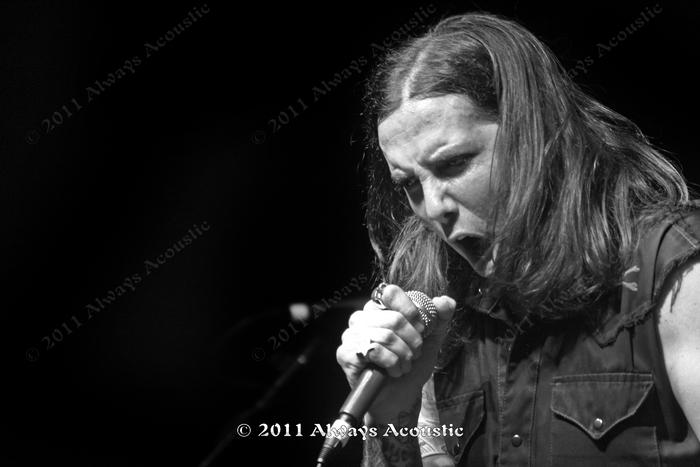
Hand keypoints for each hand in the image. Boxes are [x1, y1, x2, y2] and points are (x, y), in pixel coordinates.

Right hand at [336, 284, 455, 421]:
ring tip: (404, 365)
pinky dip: (392, 364)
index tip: (421, 329)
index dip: (411, 311)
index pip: (390, 292)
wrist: (400, 398)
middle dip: (413, 341)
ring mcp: (350, 336)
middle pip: (394, 318)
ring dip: (404, 356)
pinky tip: (392, 372)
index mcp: (378, 309)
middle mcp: (360, 318)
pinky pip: (375, 351)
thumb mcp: (430, 340)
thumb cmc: (411, 367)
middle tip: (414, 354)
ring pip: (387, 336)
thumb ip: (439, 318)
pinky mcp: (345, 354)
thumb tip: (446, 301)